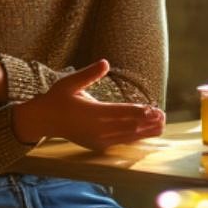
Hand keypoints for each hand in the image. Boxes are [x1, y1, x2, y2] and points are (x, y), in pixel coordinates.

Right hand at [11, 59, 164, 149]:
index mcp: (91, 113)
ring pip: (127, 136)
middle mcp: (97, 129)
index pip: (120, 112)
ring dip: (145, 131)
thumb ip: (89, 74)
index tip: (154, 109)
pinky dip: (135, 137)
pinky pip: (120, 141)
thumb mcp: (70, 83)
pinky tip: (146, 133)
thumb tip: (105, 62)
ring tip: (161, 125)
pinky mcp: (98, 145)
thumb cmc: (57, 98)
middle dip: (147, 122)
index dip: (139, 112)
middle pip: (128, 126)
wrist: (44, 121)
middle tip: (164, 116)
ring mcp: (98, 139)